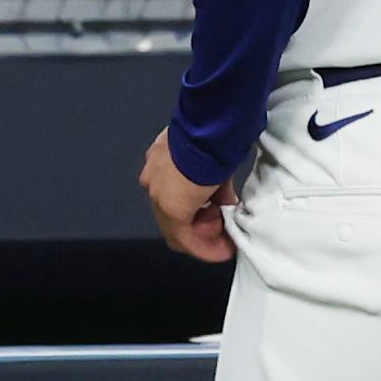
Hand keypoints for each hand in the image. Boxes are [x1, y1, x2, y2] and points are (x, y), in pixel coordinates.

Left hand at [141, 129, 234, 261]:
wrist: (211, 129)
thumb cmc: (216, 133)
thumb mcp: (214, 159)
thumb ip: (215, 184)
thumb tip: (224, 203)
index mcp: (161, 159)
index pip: (174, 193)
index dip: (198, 208)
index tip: (217, 215)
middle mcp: (154, 178)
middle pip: (175, 215)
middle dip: (202, 226)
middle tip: (225, 232)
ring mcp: (159, 195)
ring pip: (179, 229)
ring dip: (205, 237)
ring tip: (227, 240)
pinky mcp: (172, 209)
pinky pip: (185, 238)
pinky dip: (205, 248)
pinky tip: (222, 251)